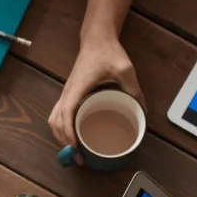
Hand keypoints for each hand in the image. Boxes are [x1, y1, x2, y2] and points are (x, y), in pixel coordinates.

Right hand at [48, 36, 142, 164]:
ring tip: (73, 151)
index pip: (66, 114)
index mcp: (77, 88)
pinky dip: (61, 128)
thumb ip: (134, 89)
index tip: (75, 148)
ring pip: (53, 119)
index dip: (68, 133)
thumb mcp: (125, 70)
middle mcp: (67, 93)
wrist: (97, 39)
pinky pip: (58, 114)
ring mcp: (66, 93)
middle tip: (78, 158)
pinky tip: (71, 137)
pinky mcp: (68, 94)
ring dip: (59, 137)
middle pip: (55, 122)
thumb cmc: (107, 52)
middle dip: (63, 142)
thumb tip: (143, 110)